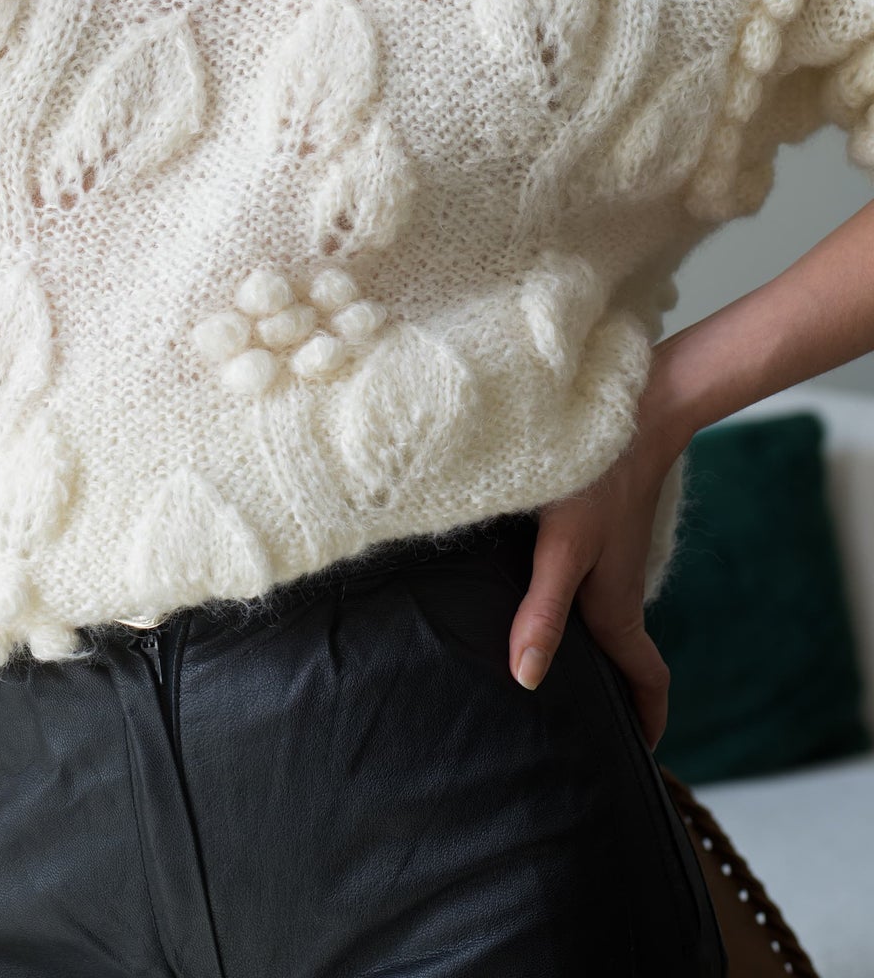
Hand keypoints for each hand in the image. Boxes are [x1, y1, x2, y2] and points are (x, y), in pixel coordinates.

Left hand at [506, 422, 682, 754]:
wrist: (630, 416)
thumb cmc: (594, 482)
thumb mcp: (562, 551)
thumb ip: (542, 612)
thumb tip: (528, 680)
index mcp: (619, 611)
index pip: (648, 683)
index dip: (647, 724)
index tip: (639, 760)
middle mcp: (619, 593)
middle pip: (624, 661)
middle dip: (614, 700)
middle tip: (582, 731)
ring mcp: (611, 564)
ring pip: (606, 626)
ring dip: (593, 656)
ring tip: (554, 679)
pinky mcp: (597, 536)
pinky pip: (592, 591)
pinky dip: (576, 616)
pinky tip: (535, 606)